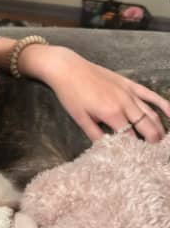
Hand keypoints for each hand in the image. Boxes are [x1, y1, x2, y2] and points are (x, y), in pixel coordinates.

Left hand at [19, 46, 169, 142]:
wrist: (67, 69)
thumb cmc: (70, 94)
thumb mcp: (80, 118)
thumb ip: (95, 134)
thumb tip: (105, 148)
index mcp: (112, 114)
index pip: (130, 137)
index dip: (135, 149)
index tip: (137, 158)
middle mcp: (125, 103)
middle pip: (147, 127)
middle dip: (153, 142)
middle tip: (154, 153)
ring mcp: (129, 92)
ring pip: (151, 113)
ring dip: (159, 128)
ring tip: (161, 141)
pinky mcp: (129, 83)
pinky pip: (150, 95)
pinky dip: (163, 104)